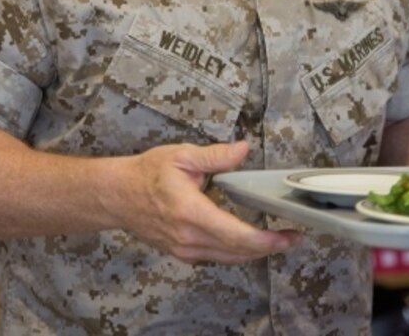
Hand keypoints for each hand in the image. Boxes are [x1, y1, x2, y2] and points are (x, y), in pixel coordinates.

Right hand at [111, 140, 299, 264]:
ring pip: (227, 258)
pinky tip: (250, 243)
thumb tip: (243, 149)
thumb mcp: (181, 155)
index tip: (287, 236)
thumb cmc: (147, 173)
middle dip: (268, 247)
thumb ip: (215, 156)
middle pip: (236, 251)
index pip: (235, 235)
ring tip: (278, 241)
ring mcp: (184, 248)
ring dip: (254, 253)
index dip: (265, 239)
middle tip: (293, 238)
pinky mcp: (181, 252)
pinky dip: (236, 253)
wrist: (116, 196)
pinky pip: (215, 257)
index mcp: (191, 212)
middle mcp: (188, 237)